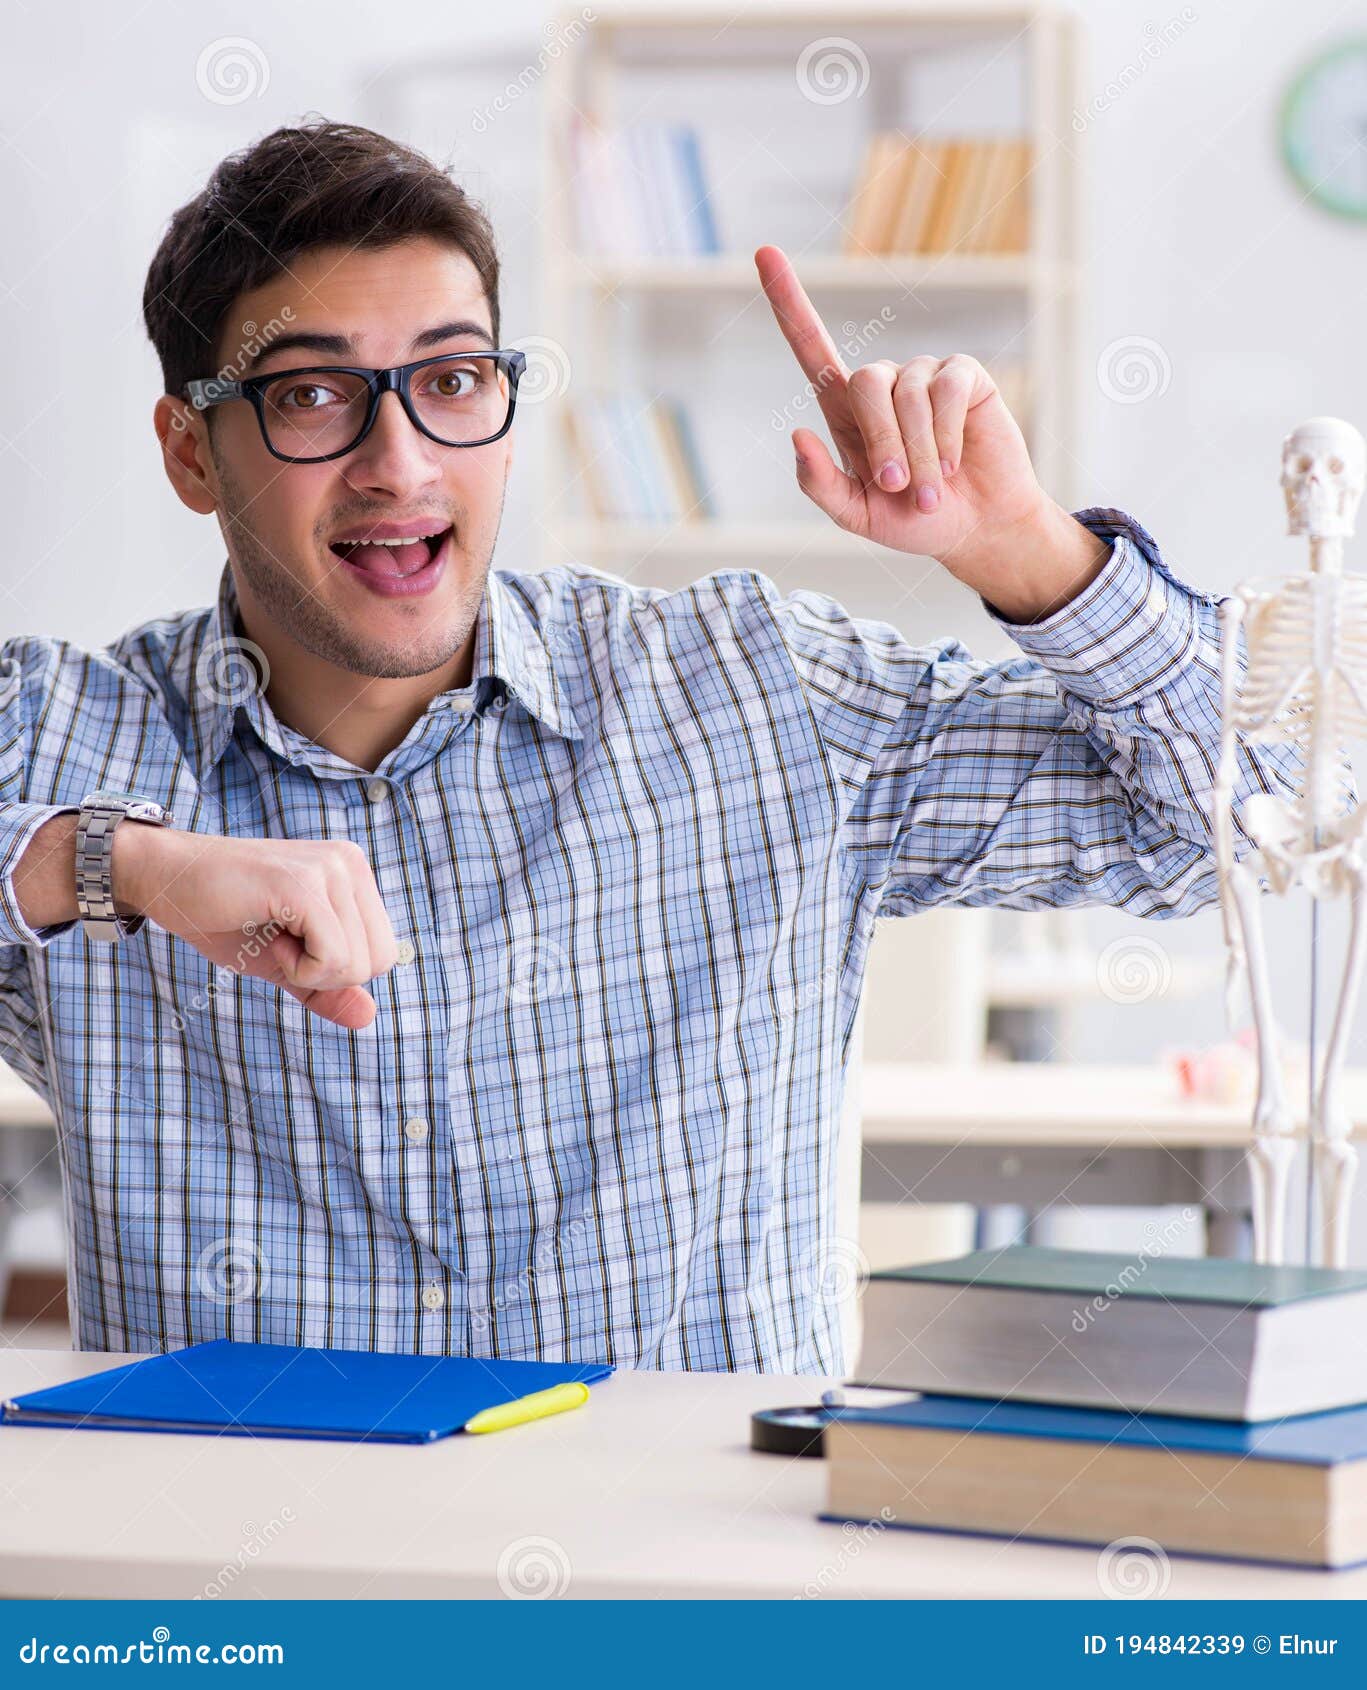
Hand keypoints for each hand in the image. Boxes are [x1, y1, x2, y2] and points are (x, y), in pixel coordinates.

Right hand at [114, 824, 398, 1028]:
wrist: (167, 881)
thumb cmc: (225, 918)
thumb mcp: (284, 962)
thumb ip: (326, 988)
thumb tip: (368, 1017)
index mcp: (355, 874)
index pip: (384, 952)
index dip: (336, 969)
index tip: (292, 941)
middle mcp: (351, 863)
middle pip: (379, 961)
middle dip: (327, 974)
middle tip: (281, 941)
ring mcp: (330, 869)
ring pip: (358, 963)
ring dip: (306, 968)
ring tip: (271, 933)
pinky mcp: (303, 884)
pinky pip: (332, 958)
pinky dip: (298, 967)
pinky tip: (268, 936)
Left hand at [755, 244, 1108, 620]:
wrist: (975, 528)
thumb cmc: (912, 520)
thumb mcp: (856, 515)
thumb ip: (821, 484)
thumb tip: (797, 435)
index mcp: (846, 412)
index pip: (811, 347)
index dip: (788, 303)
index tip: (763, 252)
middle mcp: (883, 384)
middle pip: (865, 382)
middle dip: (883, 442)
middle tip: (899, 488)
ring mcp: (924, 375)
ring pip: (909, 396)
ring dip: (919, 454)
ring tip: (932, 489)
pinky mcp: (964, 376)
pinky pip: (947, 393)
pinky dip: (948, 437)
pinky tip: (956, 463)